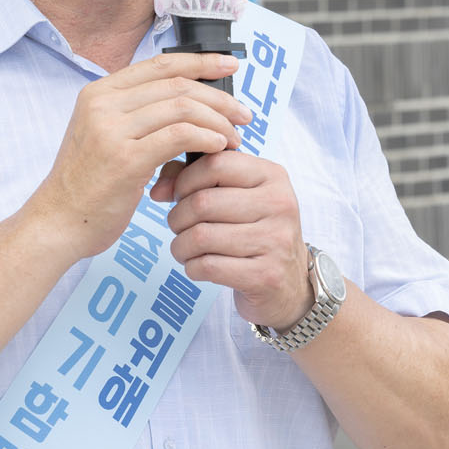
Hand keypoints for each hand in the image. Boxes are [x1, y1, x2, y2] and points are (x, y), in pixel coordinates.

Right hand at [27, 53, 249, 260]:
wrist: (57, 222)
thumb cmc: (88, 186)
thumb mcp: (104, 136)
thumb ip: (137, 116)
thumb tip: (190, 107)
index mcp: (99, 92)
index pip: (160, 64)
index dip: (201, 61)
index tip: (230, 64)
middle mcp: (102, 103)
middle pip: (177, 84)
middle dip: (219, 96)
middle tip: (243, 115)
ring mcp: (111, 129)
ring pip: (182, 106)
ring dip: (217, 120)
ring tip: (234, 138)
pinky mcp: (124, 158)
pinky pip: (178, 135)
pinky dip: (205, 137)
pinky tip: (218, 147)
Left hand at [153, 151, 312, 329]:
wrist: (289, 284)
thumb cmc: (254, 233)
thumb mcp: (236, 196)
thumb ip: (195, 178)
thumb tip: (159, 188)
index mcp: (272, 176)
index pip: (216, 164)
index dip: (185, 180)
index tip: (180, 195)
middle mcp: (279, 204)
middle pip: (203, 202)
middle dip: (178, 217)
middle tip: (179, 227)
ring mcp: (275, 241)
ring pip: (200, 236)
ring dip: (180, 246)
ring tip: (184, 248)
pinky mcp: (265, 275)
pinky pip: (207, 266)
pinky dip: (192, 267)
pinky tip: (198, 266)